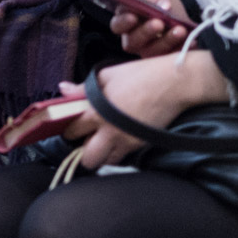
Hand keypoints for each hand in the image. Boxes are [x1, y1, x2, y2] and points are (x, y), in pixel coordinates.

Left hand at [58, 51, 229, 168]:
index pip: (72, 131)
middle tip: (87, 139)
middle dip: (83, 151)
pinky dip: (118, 153)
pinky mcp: (141, 145)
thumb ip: (83, 87)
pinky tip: (120, 139)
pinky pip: (124, 158)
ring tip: (104, 141)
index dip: (70, 129)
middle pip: (87, 158)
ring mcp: (126, 141)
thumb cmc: (140, 75)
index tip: (73, 126)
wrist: (174, 83)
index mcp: (96, 112)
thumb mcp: (107, 75)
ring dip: (102, 154)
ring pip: (106, 162)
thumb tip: (64, 89)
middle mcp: (109, 132)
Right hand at [110, 0, 192, 57]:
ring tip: (180, 30)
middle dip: (146, 32)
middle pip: (132, 41)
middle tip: (159, 23)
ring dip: (166, 40)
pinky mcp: (166, 61)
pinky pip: (172, 59)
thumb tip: (162, 5)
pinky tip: (191, 40)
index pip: (117, 25)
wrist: (184, 18)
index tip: (133, 17)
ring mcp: (149, 53)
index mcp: (126, 21)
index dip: (123, 22)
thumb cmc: (164, 5)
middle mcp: (134, 40)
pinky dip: (182, 49)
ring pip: (153, 52)